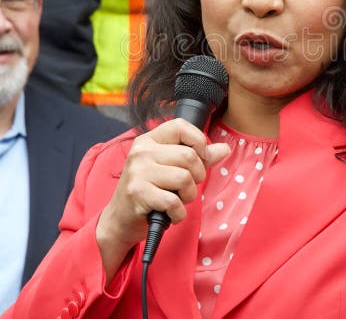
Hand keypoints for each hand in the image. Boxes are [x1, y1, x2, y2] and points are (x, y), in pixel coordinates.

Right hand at [95, 119, 230, 280]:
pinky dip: (178, 213)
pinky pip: (173, 201)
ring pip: (184, 178)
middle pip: (189, 156)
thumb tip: (225, 148)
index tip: (200, 158)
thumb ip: (198, 157)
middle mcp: (141, 151)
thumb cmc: (149, 190)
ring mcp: (138, 171)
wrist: (120, 219)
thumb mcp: (171, 168)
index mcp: (149, 140)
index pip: (181, 126)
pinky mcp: (137, 193)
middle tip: (186, 187)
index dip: (198, 141)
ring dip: (188, 196)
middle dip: (197, 177)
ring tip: (177, 200)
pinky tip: (170, 213)